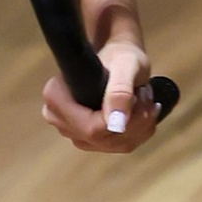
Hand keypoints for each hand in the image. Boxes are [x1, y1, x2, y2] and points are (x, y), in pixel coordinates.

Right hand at [41, 34, 163, 152]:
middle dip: (134, 120)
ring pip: (116, 144)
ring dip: (140, 124)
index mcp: (57, 98)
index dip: (122, 119)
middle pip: (103, 139)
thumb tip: (116, 124)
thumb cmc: (120, 56)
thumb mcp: (125, 65)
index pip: (91, 129)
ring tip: (144, 98)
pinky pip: (121, 145)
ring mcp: (73, 132)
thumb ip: (120, 91)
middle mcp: (59, 119)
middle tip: (145, 95)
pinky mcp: (89, 140)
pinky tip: (142, 111)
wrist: (120, 59)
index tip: (137, 95)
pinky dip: (140, 129)